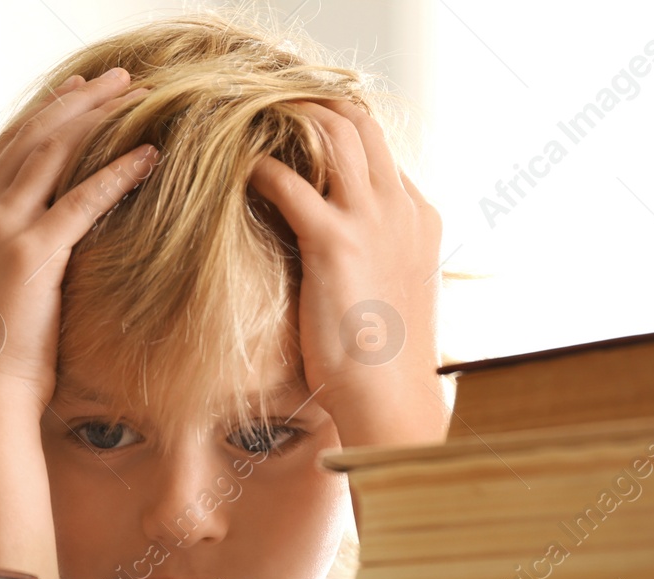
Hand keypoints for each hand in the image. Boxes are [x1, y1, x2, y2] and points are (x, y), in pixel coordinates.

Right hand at [0, 68, 157, 404]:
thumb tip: (22, 228)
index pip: (8, 144)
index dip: (49, 112)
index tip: (81, 91)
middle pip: (33, 134)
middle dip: (79, 100)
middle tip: (118, 81)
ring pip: (55, 152)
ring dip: (100, 118)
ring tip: (138, 99)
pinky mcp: (32, 252)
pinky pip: (82, 198)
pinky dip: (118, 172)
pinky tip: (149, 155)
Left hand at [249, 100, 449, 446]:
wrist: (391, 399)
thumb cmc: (384, 364)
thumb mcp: (389, 297)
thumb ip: (371, 261)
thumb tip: (340, 261)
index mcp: (419, 216)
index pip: (377, 149)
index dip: (334, 132)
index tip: (292, 133)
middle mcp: (401, 206)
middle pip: (358, 121)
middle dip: (309, 103)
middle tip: (262, 107)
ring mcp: (372, 219)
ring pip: (332, 130)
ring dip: (286, 117)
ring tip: (244, 121)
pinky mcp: (334, 241)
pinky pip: (287, 181)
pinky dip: (257, 167)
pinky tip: (234, 173)